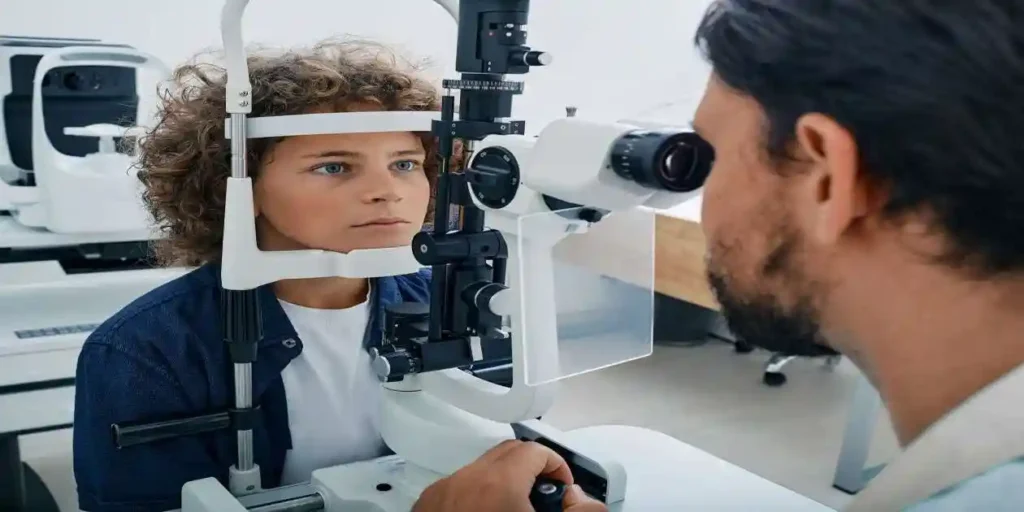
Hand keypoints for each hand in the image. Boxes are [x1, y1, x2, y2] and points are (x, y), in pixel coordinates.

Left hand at [412, 440, 607, 511]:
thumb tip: (580, 498)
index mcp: (499, 483)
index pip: (536, 451)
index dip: (557, 465)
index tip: (565, 490)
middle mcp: (467, 478)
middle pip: (508, 453)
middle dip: (532, 468)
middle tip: (545, 499)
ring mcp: (441, 491)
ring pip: (480, 468)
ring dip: (503, 481)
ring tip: (513, 511)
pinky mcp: (425, 504)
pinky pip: (457, 485)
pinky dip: (476, 493)